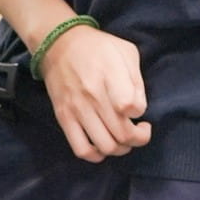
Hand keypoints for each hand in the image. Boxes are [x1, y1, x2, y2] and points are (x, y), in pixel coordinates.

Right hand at [39, 25, 148, 161]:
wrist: (58, 43)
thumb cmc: (98, 47)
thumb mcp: (126, 51)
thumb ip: (137, 81)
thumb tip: (138, 110)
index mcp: (111, 75)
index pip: (132, 107)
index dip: (141, 113)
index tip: (138, 109)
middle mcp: (93, 96)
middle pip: (123, 133)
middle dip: (138, 137)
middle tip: (139, 129)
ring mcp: (77, 109)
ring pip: (106, 146)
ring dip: (121, 148)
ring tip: (123, 138)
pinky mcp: (64, 118)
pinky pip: (81, 149)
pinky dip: (96, 155)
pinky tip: (103, 146)